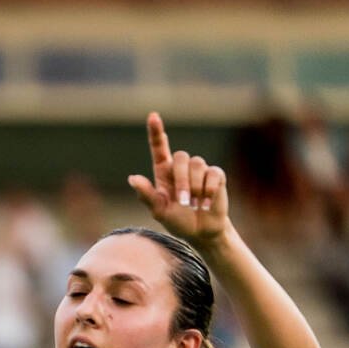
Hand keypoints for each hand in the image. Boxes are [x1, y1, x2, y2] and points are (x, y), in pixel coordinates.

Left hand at [127, 112, 230, 246]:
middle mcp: (181, 168)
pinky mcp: (216, 175)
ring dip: (195, 187)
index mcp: (164, 173)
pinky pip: (213, 174)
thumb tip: (132, 179)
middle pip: (181, 157)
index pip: (159, 148)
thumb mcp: (159, 211)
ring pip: (197, 164)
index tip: (153, 116)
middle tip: (183, 201)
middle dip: (182, 181)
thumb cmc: (177, 220)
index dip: (156, 131)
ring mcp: (200, 170)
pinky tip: (206, 203)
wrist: (201, 231)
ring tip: (194, 204)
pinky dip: (209, 191)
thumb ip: (146, 195)